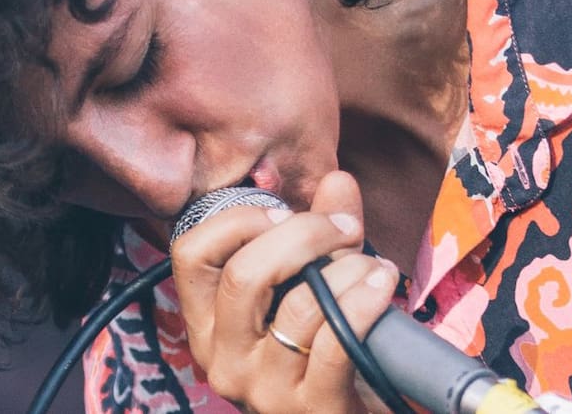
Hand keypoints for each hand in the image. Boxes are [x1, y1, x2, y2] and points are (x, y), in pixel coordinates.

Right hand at [170, 171, 398, 412]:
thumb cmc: (328, 349)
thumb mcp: (314, 284)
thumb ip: (323, 230)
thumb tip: (338, 180)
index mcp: (209, 324)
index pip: (191, 252)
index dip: (239, 219)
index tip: (286, 214)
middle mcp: (224, 358)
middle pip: (245, 273)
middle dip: (304, 235)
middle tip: (344, 229)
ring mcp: (264, 389)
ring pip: (299, 304)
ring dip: (347, 269)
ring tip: (372, 265)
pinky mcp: (310, 409)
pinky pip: (335, 341)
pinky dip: (365, 302)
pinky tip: (381, 286)